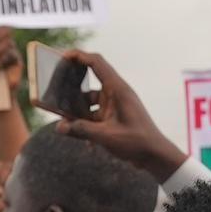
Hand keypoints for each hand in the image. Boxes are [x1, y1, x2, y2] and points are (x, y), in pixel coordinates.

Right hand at [53, 49, 187, 183]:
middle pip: (89, 82)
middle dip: (71, 88)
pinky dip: (86, 124)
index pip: (97, 63)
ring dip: (77, 112)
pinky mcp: (112, 116)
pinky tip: (84, 141)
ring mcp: (114, 104)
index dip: (79, 56)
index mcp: (117, 89)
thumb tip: (59, 127)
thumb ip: (82, 130)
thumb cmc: (137, 142)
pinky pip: (93, 115)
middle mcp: (115, 93)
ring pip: (88, 101)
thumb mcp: (106, 136)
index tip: (63, 57)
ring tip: (66, 125)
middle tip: (56, 93)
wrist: (154, 155)